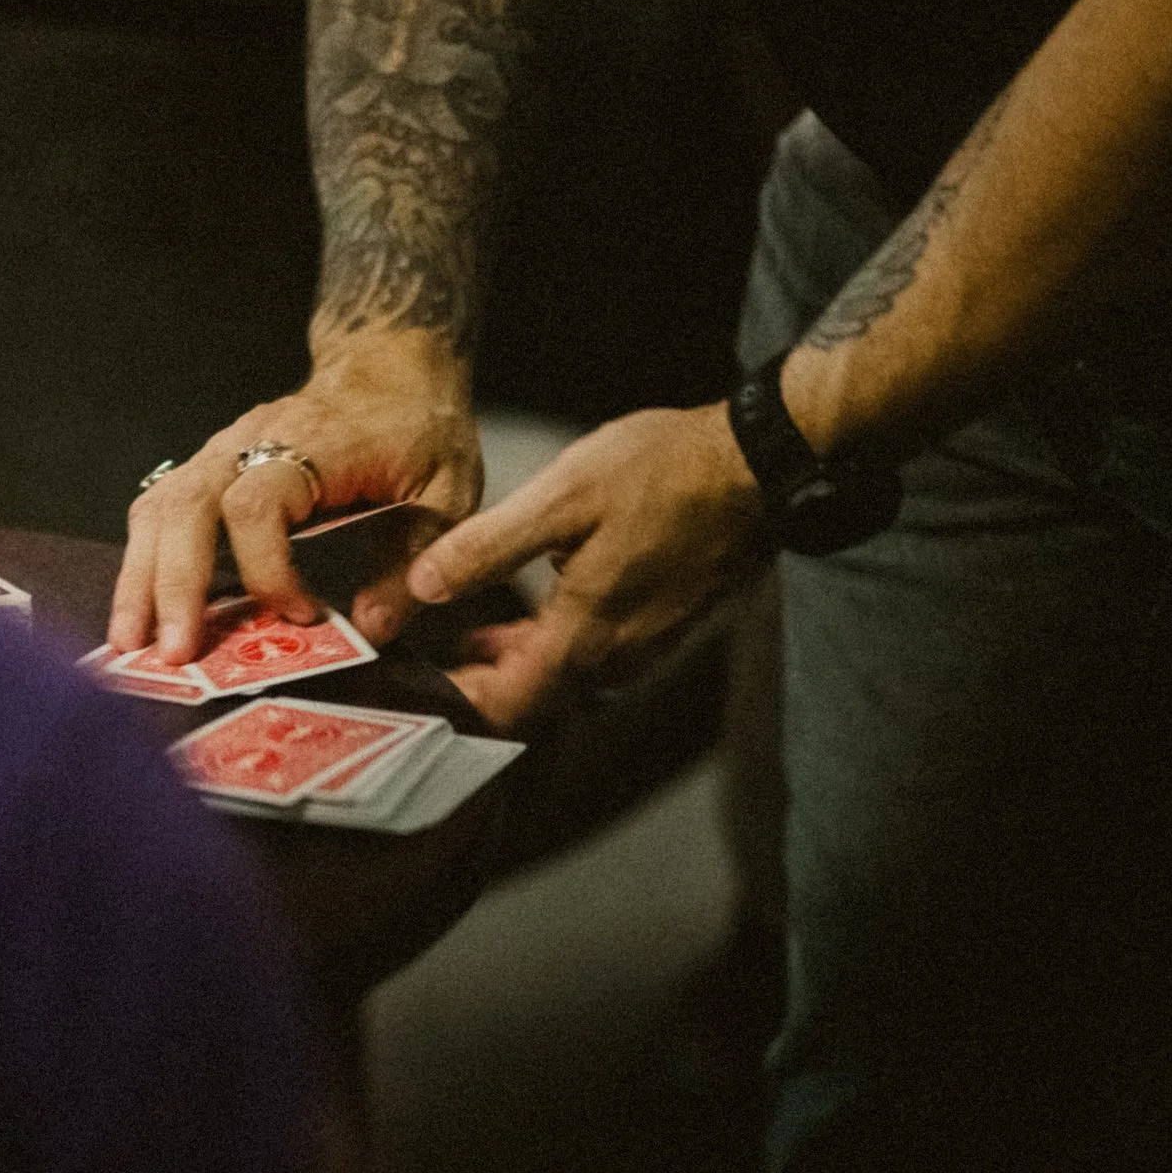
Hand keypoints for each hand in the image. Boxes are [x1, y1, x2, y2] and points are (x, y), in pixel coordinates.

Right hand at [109, 333, 482, 662]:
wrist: (389, 366)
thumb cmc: (418, 427)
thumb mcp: (446, 491)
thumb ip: (412, 558)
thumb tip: (371, 628)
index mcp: (313, 444)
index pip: (257, 505)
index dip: (269, 570)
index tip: (302, 616)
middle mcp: (251, 441)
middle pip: (187, 506)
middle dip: (174, 584)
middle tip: (172, 653)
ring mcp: (221, 451)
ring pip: (159, 508)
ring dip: (140, 578)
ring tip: (129, 643)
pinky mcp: (209, 467)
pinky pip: (158, 509)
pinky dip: (142, 561)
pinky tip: (138, 611)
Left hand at [405, 402, 772, 731]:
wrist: (757, 466)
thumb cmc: (667, 473)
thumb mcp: (561, 498)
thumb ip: (488, 547)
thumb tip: (425, 585)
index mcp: (585, 636)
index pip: (505, 705)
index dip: (455, 703)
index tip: (415, 688)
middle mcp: (618, 656)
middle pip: (531, 697)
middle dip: (478, 682)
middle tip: (429, 661)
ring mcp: (645, 645)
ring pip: (563, 676)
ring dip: (515, 662)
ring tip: (469, 634)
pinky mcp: (662, 626)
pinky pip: (595, 654)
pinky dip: (554, 644)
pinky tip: (535, 609)